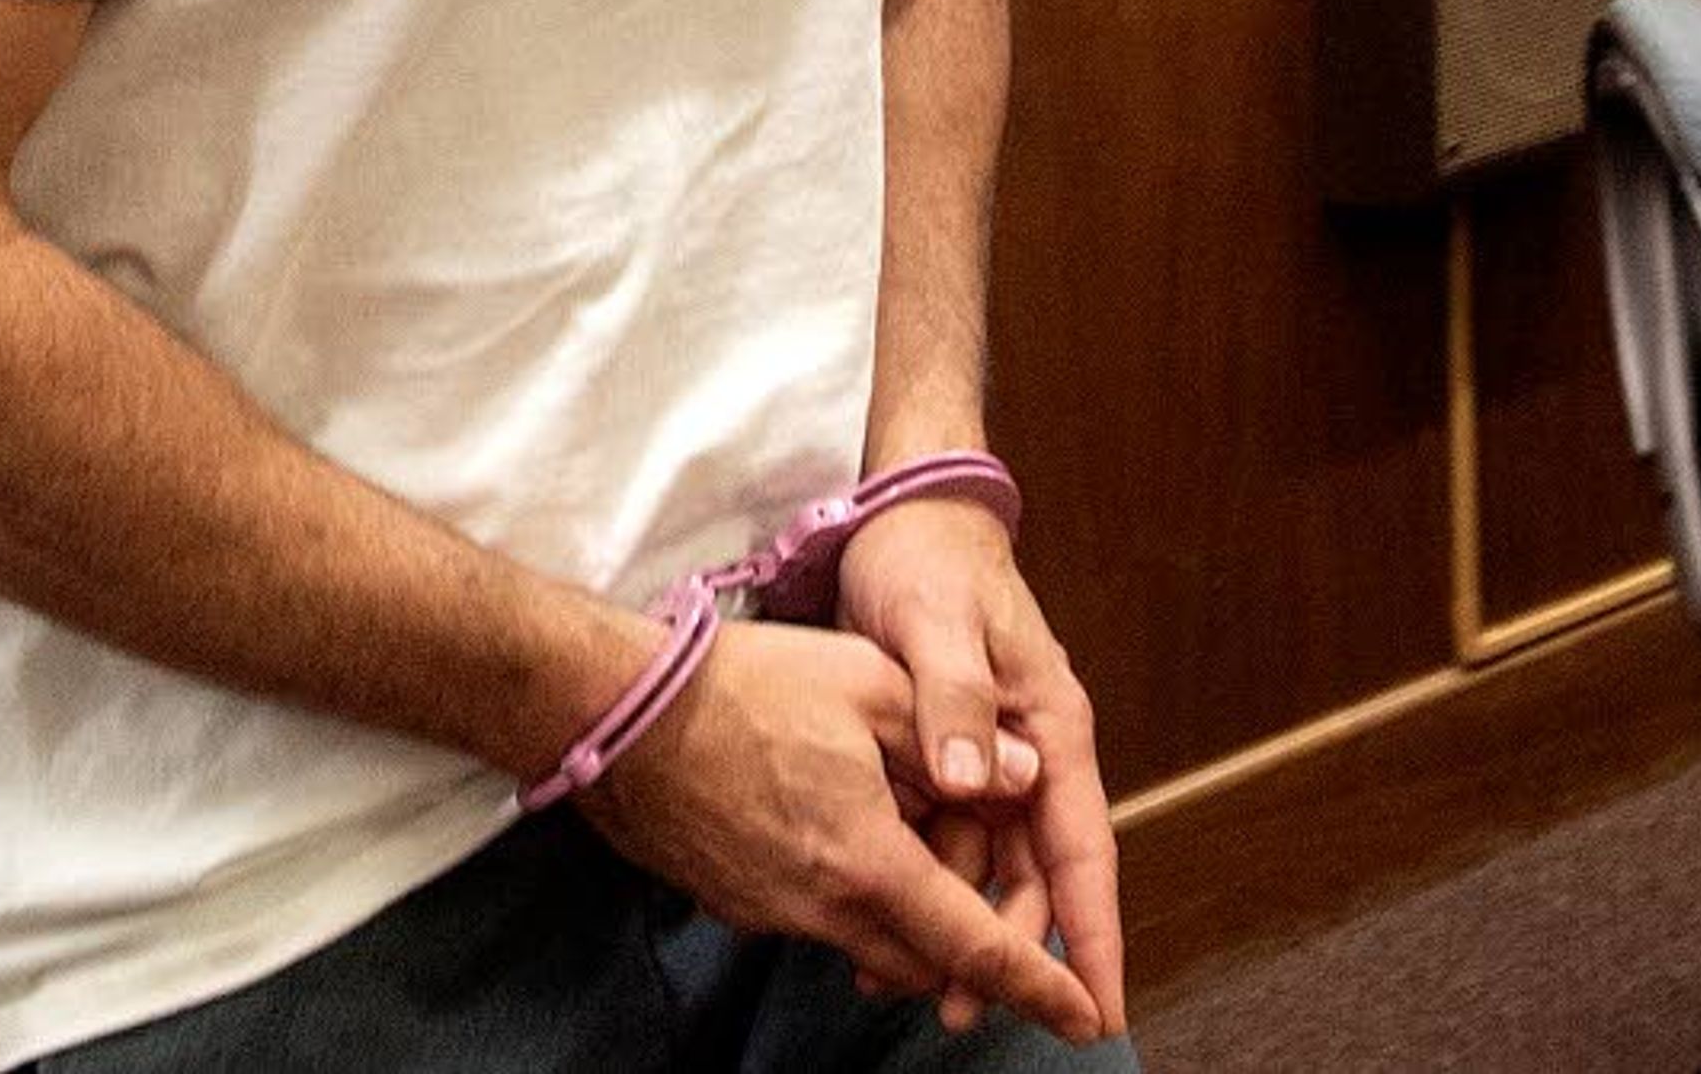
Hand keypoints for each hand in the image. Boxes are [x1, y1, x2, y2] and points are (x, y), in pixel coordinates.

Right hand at [578, 619, 1104, 1045]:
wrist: (613, 712)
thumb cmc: (737, 687)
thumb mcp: (864, 682)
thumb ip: (953, 736)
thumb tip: (1025, 771)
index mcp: (869, 860)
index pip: (978, 945)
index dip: (1040, 985)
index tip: (1087, 1017)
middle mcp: (824, 907)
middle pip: (927, 963)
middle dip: (973, 957)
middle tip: (1001, 921)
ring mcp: (772, 913)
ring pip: (869, 945)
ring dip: (906, 923)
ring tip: (907, 852)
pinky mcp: (733, 903)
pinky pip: (814, 919)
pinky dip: (847, 897)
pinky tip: (830, 832)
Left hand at [837, 497, 1125, 1035]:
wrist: (901, 516)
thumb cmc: (928, 561)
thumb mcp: (935, 622)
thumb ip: (954, 699)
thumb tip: (972, 782)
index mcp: (1050, 729)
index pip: (1083, 850)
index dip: (1094, 934)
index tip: (1100, 1009)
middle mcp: (1029, 754)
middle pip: (1029, 873)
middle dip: (1005, 948)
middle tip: (960, 1010)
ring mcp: (989, 756)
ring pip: (983, 863)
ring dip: (954, 919)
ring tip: (899, 977)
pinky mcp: (944, 752)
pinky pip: (943, 833)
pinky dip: (919, 874)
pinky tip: (878, 911)